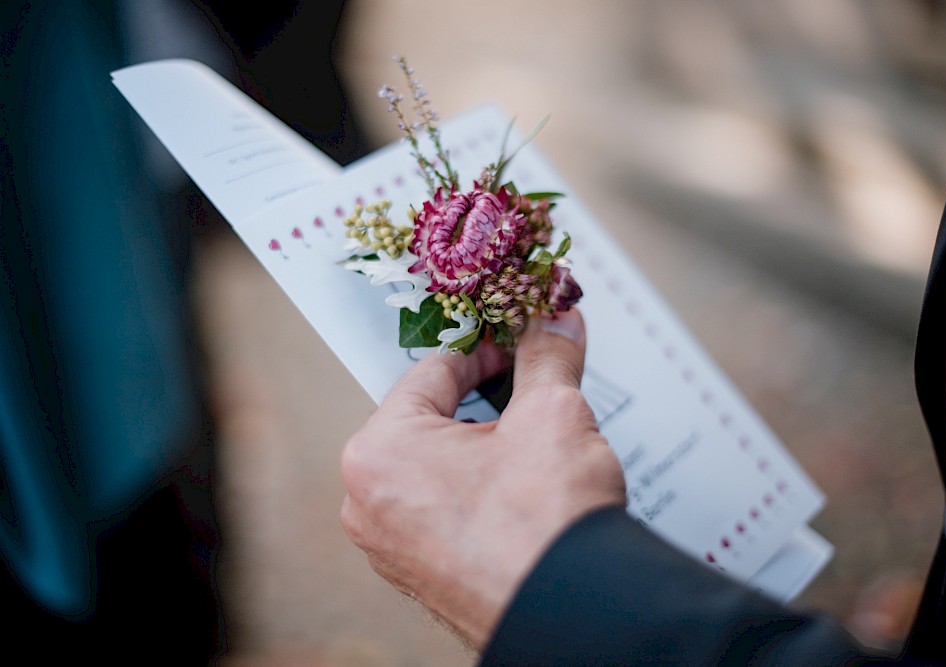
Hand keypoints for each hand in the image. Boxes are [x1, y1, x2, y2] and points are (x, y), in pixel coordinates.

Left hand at [340, 309, 625, 648]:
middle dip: (486, 402)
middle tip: (531, 391)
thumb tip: (555, 320)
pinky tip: (525, 493)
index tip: (518, 343)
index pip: (432, 371)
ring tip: (536, 446)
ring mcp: (393, 547)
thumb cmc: (543, 524)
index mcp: (378, 452)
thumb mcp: (552, 414)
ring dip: (485, 448)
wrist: (575, 614)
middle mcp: (369, 501)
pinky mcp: (424, 577)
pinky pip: (446, 512)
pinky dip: (481, 493)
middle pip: (432, 421)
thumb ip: (547, 356)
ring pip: (440, 468)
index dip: (485, 350)